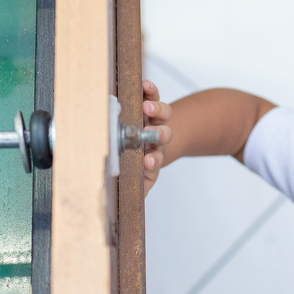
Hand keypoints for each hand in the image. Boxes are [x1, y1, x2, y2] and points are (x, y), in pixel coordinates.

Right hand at [142, 79, 172, 196]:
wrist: (155, 136)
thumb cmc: (142, 158)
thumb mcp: (142, 176)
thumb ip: (139, 188)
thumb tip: (129, 208)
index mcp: (153, 155)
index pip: (155, 159)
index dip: (152, 161)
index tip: (148, 162)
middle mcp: (157, 136)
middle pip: (164, 135)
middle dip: (158, 134)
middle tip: (148, 132)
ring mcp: (156, 119)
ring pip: (163, 113)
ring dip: (156, 109)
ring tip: (147, 106)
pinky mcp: (152, 102)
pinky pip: (154, 94)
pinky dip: (151, 89)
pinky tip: (145, 85)